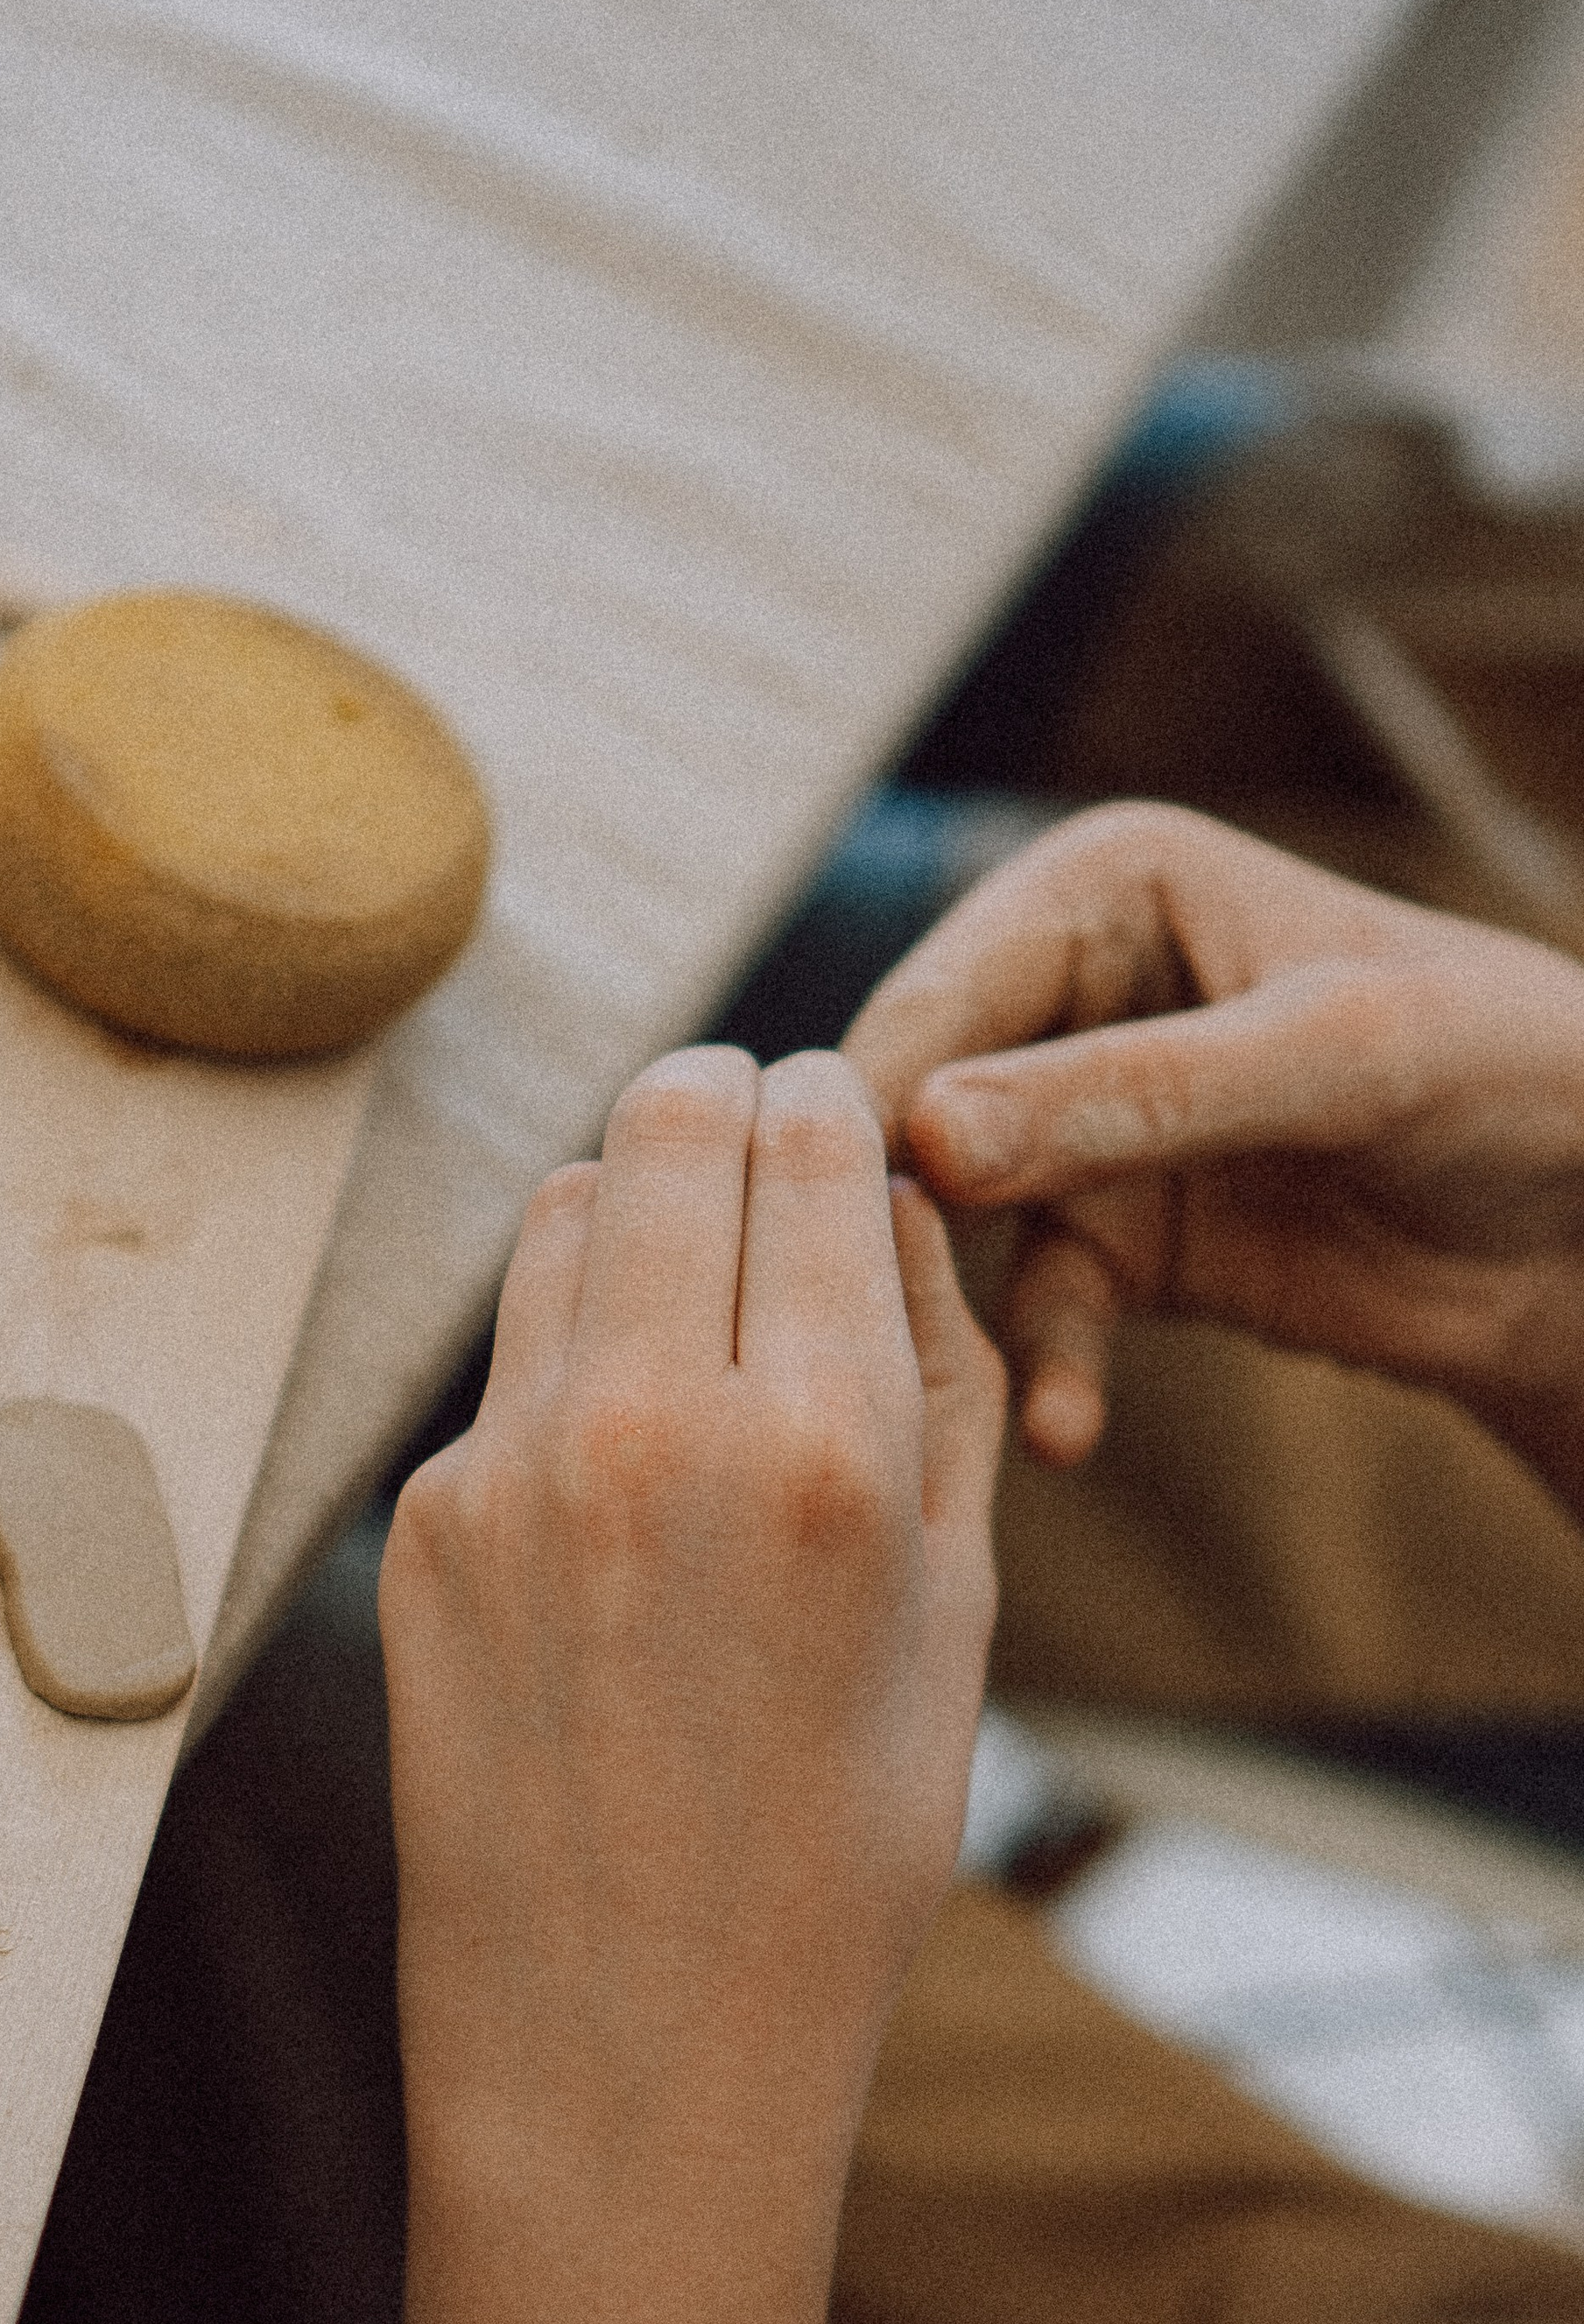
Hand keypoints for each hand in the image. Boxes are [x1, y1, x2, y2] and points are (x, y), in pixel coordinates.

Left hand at [379, 1042, 1002, 2269]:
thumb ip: (938, 1384)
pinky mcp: (420, 1529)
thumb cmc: (834, 1857)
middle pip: (666, 1123)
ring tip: (686, 1306)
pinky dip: (569, 1365)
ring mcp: (509, 1474)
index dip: (834, 1104)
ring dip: (631, 1213)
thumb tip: (891, 1207)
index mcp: (824, 1446)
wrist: (626, 2052)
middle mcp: (651, 1427)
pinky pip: (504, 1368)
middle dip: (725, 1107)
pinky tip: (615, 1479)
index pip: (814, 1142)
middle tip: (754, 1145)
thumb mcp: (958, 1622)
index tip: (838, 1122)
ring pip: (561, 1215)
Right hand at [843, 804, 1583, 1508]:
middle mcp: (1067, 997)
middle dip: (885, 1224)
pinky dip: (1044, 1372)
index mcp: (1101, 888)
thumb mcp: (1331, 1061)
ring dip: (949, 1314)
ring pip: (955, 1228)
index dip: (868, 1110)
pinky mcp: (1121, 1245)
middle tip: (844, 1334)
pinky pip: (1039, 1312)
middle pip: (910, 1115)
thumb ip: (1130, 1096)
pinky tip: (1059, 1435)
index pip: (934, 998)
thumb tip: (926, 1139)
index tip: (813, 1221)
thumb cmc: (1510, 1075)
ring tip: (931, 1398)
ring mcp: (1083, 1129)